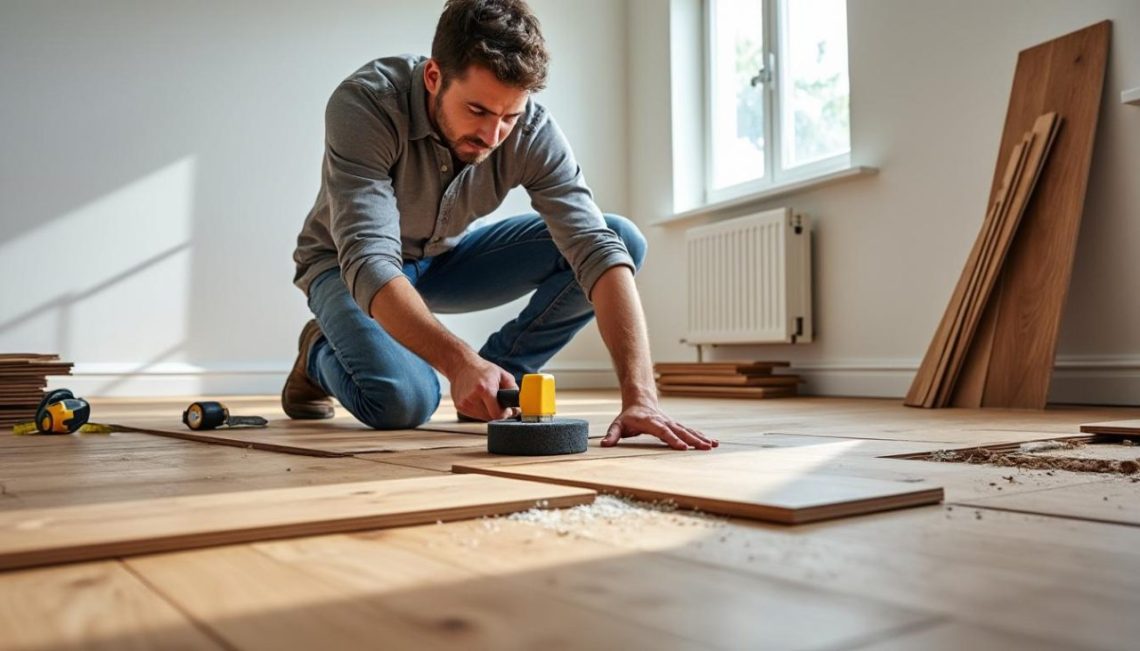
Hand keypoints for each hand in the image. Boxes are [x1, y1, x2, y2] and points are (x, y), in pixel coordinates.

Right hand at [449, 358, 516, 421]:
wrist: (461, 365)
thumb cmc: (483, 369)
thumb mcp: (503, 375)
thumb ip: (513, 390)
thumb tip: (518, 407)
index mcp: (485, 389)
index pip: (497, 414)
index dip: (504, 414)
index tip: (507, 410)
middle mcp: (472, 397)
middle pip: (490, 417)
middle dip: (497, 412)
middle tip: (499, 403)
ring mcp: (464, 403)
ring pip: (482, 417)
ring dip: (488, 412)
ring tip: (488, 400)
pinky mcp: (459, 406)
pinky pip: (474, 415)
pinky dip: (480, 410)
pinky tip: (479, 400)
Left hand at [602, 404, 718, 449]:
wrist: (639, 401)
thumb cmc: (628, 417)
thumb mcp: (617, 424)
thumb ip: (612, 434)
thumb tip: (604, 444)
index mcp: (650, 422)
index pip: (662, 431)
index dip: (672, 438)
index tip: (682, 447)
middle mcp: (664, 421)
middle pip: (680, 430)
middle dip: (693, 439)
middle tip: (705, 447)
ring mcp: (672, 423)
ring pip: (688, 430)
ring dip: (700, 438)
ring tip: (713, 445)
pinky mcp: (676, 425)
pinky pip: (690, 430)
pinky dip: (701, 436)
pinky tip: (712, 442)